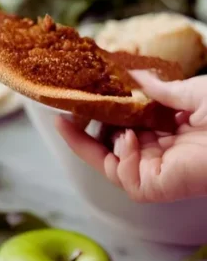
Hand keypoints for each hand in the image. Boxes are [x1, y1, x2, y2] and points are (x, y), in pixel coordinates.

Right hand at [55, 71, 206, 202]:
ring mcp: (154, 170)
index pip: (125, 122)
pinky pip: (120, 173)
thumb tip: (132, 74)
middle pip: (108, 143)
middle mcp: (158, 152)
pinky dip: (117, 155)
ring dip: (96, 140)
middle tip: (68, 109)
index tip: (78, 98)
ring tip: (96, 118)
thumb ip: (160, 88)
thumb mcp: (192, 92)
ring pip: (107, 160)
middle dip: (86, 127)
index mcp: (169, 130)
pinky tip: (128, 137)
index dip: (101, 111)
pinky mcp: (153, 187)